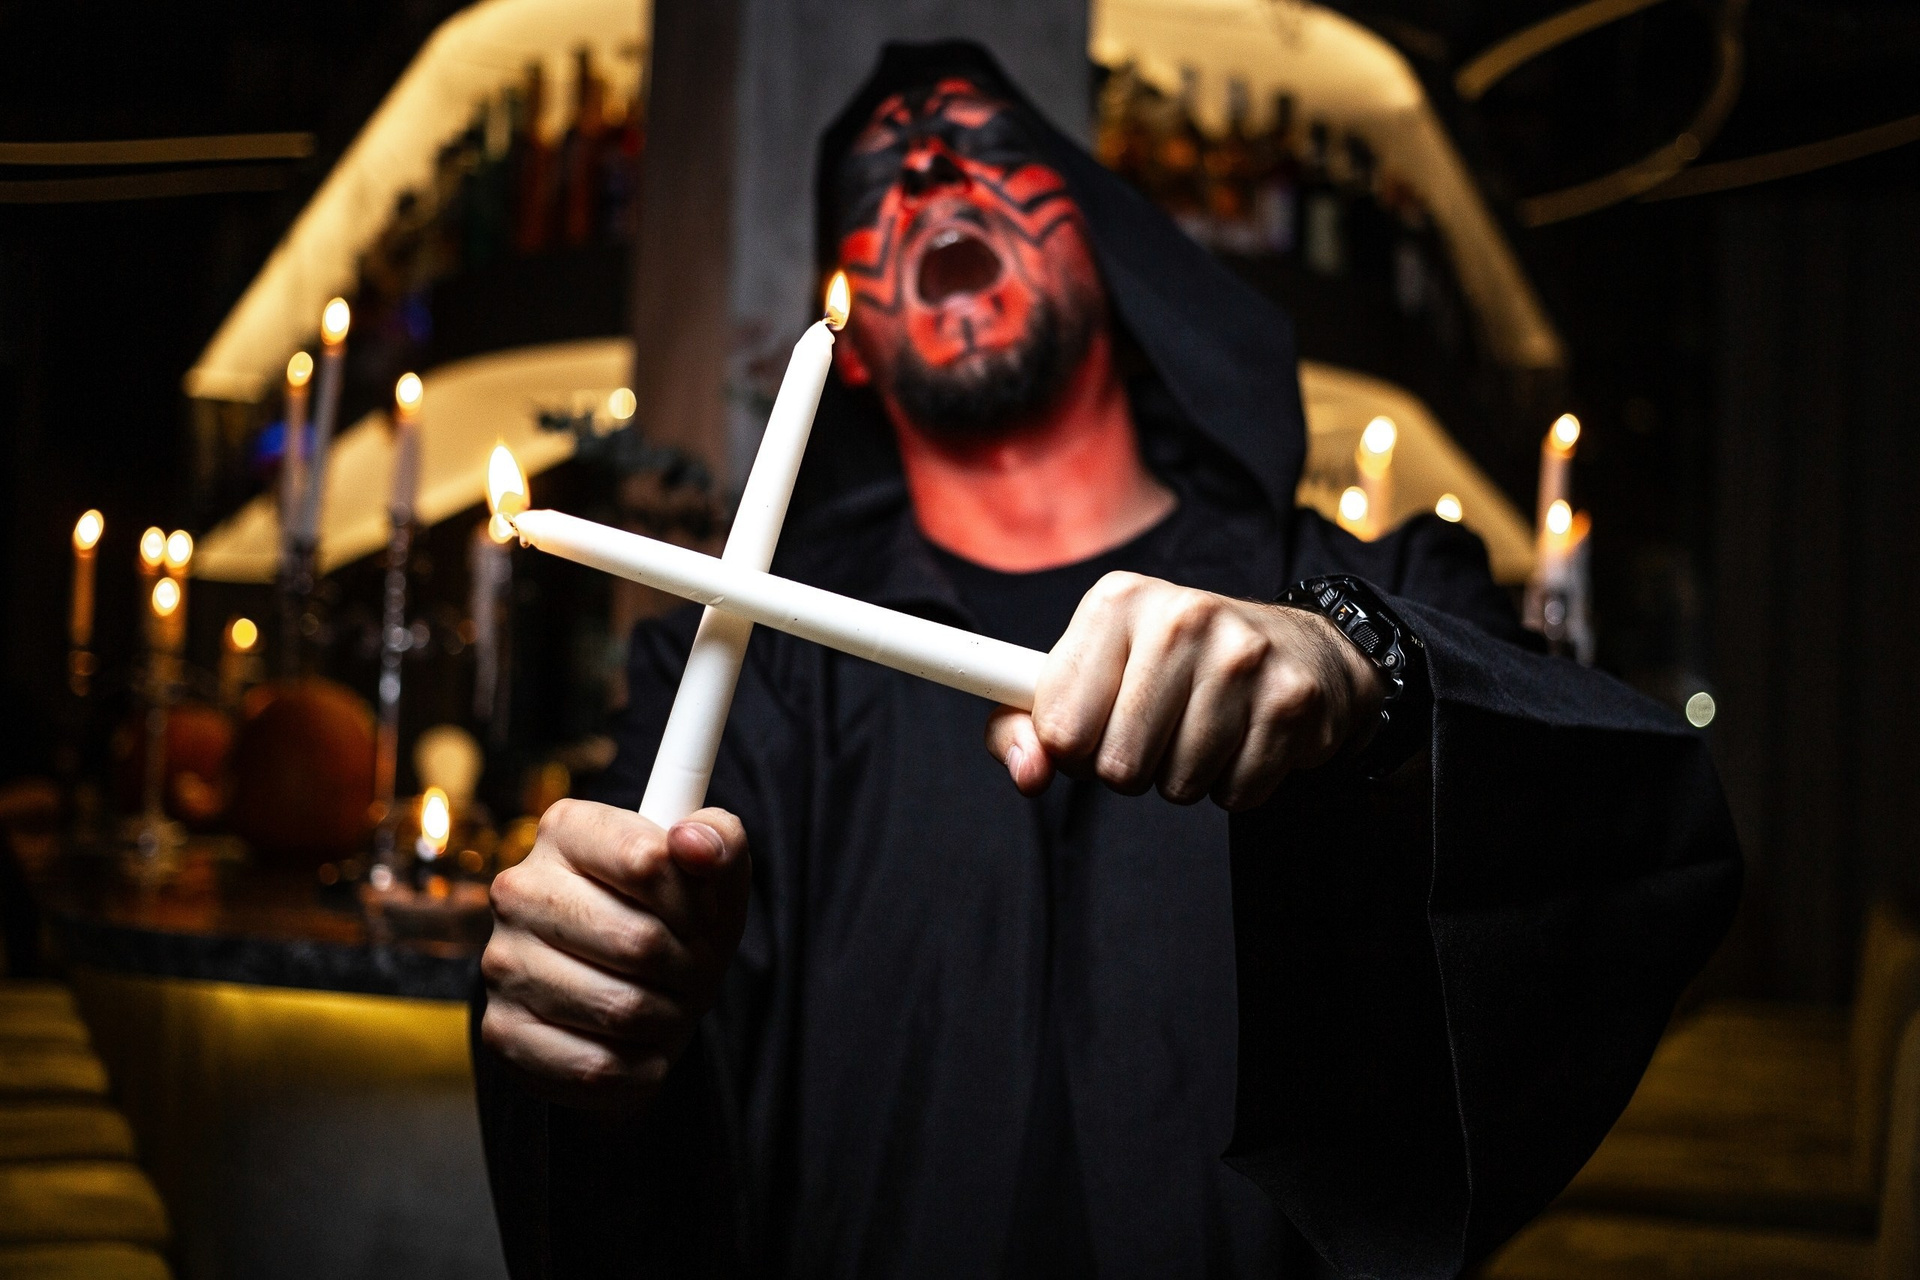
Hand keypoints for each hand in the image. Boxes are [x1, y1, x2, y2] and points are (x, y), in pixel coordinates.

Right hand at [480, 800, 750, 1108]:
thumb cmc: (676, 919)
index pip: (648, 862)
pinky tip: (642, 1044)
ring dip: (668, 1017)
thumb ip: (719, 840)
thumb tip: (693, 842)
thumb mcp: (714, 874)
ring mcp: (503, 962)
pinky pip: (595, 1067)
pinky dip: (640, 1065)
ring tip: (670, 1004)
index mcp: (567, 830)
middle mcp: (519, 890)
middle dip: (688, 967)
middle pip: (638, 942)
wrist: (637, 990)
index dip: (696, 902)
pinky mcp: (502, 1031)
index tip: (705, 917)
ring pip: (620, 1009)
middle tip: (696, 971)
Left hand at [986, 572, 1386, 810]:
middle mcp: (1180, 617)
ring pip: (1179, 785)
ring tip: (1203, 729)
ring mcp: (1242, 656)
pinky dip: (1235, 784)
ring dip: (1185, 778)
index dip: (1074, 749)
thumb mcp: (1090, 677)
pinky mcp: (1291, 698)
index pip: (1060, 729)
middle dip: (1131, 769)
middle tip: (1156, 733)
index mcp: (1116, 602)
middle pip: (1118, 766)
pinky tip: (1244, 737)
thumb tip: (1028, 773)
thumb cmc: (1169, 670)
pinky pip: (1236, 794)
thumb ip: (1028, 726)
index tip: (1098, 726)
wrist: (1296, 649)